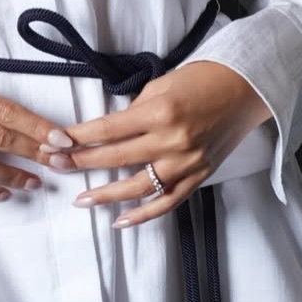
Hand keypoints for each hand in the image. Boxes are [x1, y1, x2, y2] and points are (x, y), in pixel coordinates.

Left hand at [36, 61, 273, 227]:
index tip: (56, 142)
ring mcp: (186, 163)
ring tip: (81, 200)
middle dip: (82, 163)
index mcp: (160, 112)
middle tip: (56, 166)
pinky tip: (120, 221)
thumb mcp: (161, 85)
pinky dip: (143, 215)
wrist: (245, 89)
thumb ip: (134, 111)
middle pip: (117, 158)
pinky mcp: (198, 177)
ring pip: (138, 187)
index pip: (108, 129)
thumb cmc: (201, 80)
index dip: (79, 138)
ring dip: (106, 195)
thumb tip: (108, 131)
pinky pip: (167, 202)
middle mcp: (172, 140)